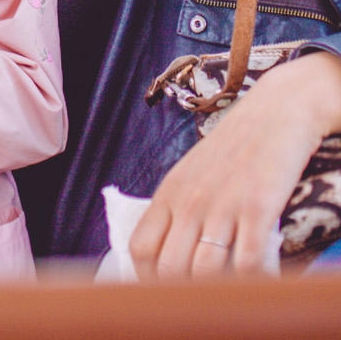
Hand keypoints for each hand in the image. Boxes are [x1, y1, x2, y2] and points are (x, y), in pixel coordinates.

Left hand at [131, 51, 340, 278]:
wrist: (276, 112)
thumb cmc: (234, 148)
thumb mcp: (193, 174)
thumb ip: (177, 211)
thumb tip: (164, 258)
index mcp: (170, 192)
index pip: (140, 249)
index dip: (147, 281)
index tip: (165, 298)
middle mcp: (190, 200)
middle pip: (169, 269)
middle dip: (183, 296)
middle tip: (204, 303)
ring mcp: (223, 205)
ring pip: (205, 273)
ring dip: (219, 293)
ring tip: (232, 295)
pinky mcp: (258, 208)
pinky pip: (247, 265)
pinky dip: (253, 284)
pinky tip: (262, 281)